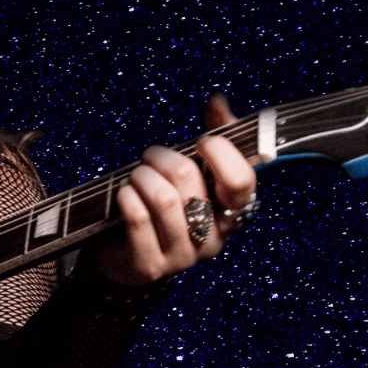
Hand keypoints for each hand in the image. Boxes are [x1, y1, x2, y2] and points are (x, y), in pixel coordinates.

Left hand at [95, 93, 256, 284]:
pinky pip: (138, 218)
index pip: (241, 180)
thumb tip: (217, 102)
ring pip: (162, 198)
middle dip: (163, 157)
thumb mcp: (193, 175)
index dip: (220, 152)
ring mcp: (183, 257)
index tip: (202, 141)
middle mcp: (213, 238)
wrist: (128, 257)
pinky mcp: (151, 265)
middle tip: (151, 156)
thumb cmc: (166, 209)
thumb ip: (213, 139)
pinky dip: (127, 197)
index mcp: (233, 213)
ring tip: (136, 174)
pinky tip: (125, 194)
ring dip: (141, 175)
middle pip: (189, 179)